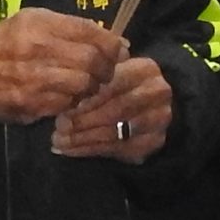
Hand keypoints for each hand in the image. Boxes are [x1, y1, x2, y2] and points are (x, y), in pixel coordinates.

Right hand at [0, 8, 118, 123]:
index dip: (112, 44)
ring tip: (87, 85)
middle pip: (91, 60)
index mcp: (39, 23)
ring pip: (83, 84)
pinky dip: (74, 102)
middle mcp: (37, 48)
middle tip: (106, 72)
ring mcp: (34, 77)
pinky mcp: (30, 102)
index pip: (90, 32)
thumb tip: (115, 42)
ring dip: (91, 87)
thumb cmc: (5, 43)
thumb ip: (70, 28)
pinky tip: (68, 97)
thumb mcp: (31, 22)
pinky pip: (66, 103)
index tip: (119, 51)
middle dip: (106, 68)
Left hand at [51, 54, 171, 161]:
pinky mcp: (154, 141)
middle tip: (60, 126)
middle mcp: (158, 92)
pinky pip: (118, 149)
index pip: (115, 83)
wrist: (141, 107)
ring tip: (60, 140)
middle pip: (117, 109)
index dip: (89, 96)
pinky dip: (91, 150)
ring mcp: (159, 119)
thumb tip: (67, 92)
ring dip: (84, 137)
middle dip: (84, 119)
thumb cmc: (114, 86)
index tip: (65, 106)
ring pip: (116, 131)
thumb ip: (91, 80)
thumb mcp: (104, 73)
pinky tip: (72, 149)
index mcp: (145, 69)